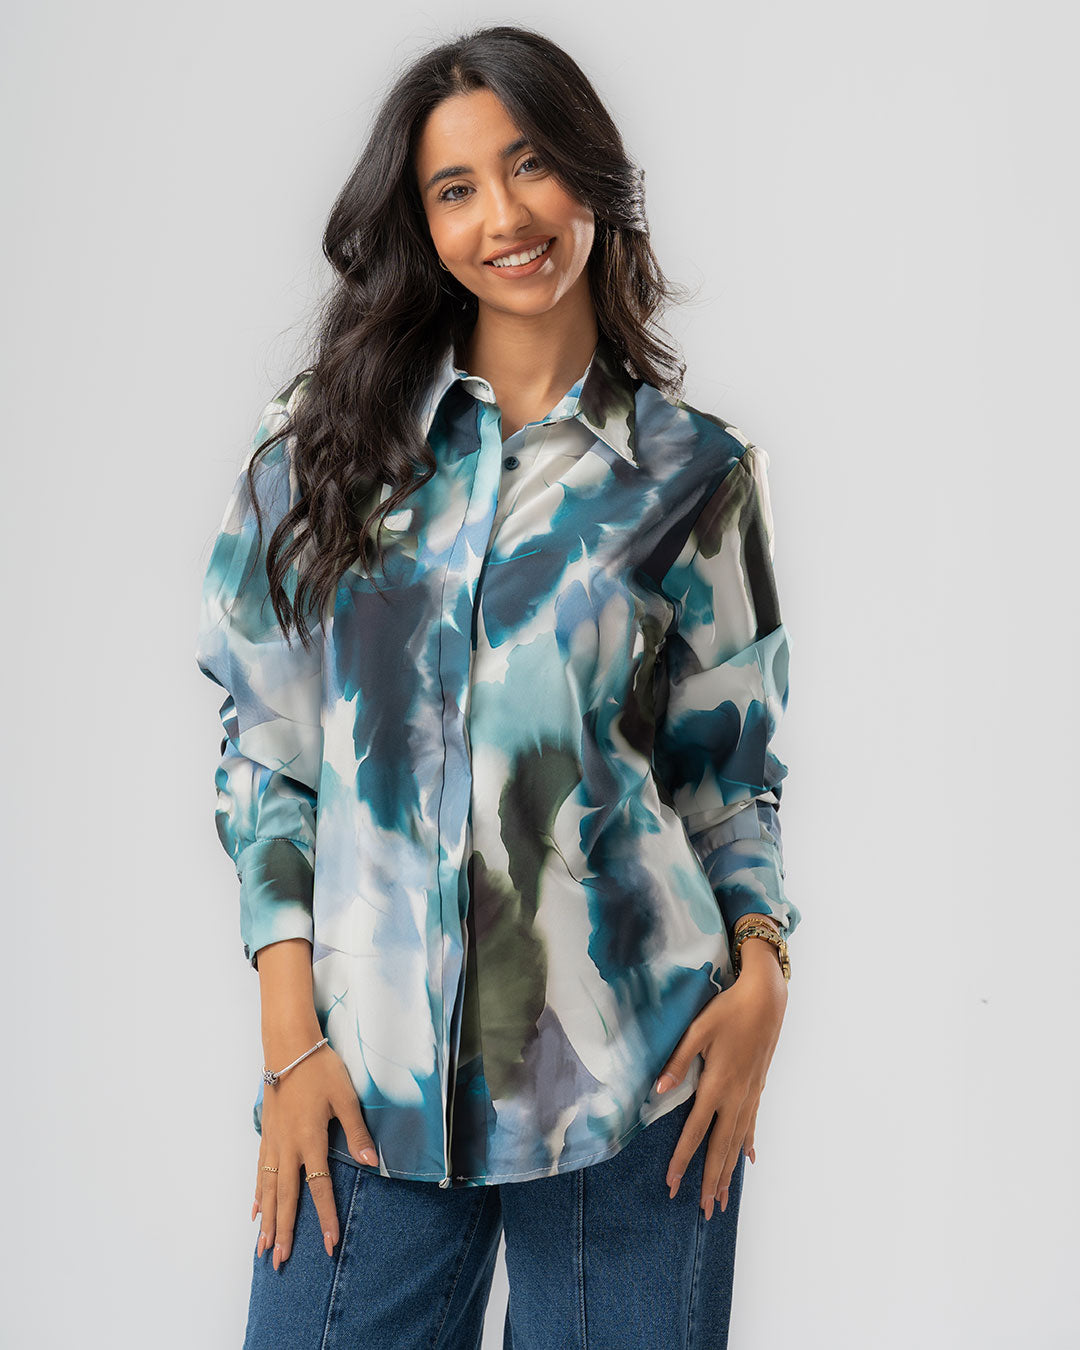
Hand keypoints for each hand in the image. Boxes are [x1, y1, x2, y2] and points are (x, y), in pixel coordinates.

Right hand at [253, 1041, 377, 1268]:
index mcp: (310, 1140)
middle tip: (279, 1262)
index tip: (329, 1245)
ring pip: (268, 1190)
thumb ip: (357, 1133)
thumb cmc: (321, 1069)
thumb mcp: (345, 1098)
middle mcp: (288, 1147)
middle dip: (284, 1232)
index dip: (325, 1217)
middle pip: (285, 1198)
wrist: (288, 1047)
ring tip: (262, 1248)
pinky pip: (259, 1172)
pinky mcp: (267, 1134)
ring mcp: (274, 1142)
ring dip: (267, 1221)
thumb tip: (373, 1164)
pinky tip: (255, 1212)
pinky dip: (257, 1195)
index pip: (319, 1188)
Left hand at [654, 946, 786, 1219]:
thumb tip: (657, 1090)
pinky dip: (747, 1145)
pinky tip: (748, 1160)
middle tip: (703, 1210)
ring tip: (722, 1198)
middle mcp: (735, 1097)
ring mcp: (749, 1095)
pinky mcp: (757, 1088)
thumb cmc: (728, 1011)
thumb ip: (677, 1061)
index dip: (683, 1159)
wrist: (767, 1000)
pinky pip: (752, 1124)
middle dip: (710, 1180)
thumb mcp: (697, 1031)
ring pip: (737, 1142)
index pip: (695, 1132)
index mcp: (717, 1085)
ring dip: (729, 1171)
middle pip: (720, 1147)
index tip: (673, 1184)